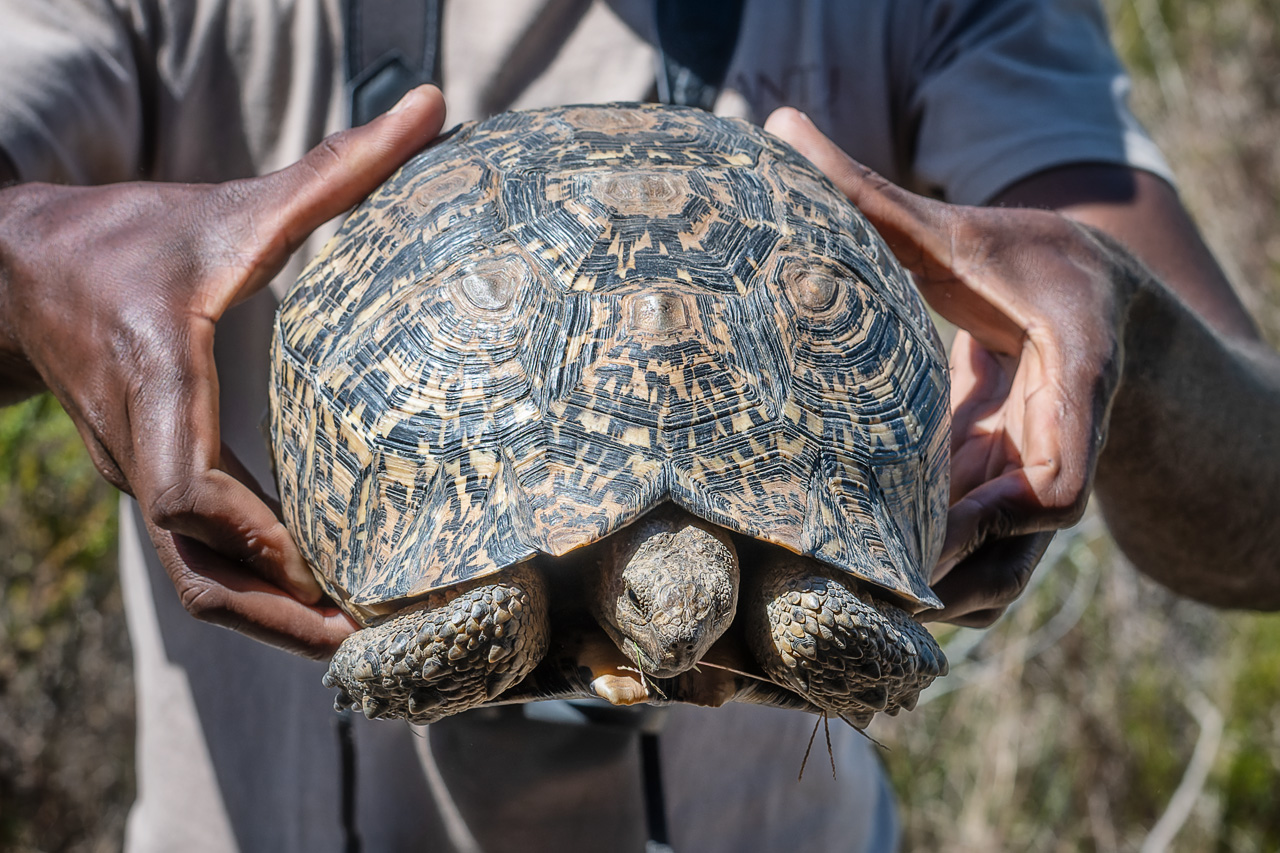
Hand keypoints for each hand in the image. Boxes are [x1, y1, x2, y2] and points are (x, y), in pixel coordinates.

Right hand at [0, 85, 446, 656]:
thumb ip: (336, 165)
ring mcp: (142, 475)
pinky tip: (326, 601)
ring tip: (365, 646)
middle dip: (280, 619)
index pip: (182, 486)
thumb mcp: (232, 204)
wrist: (20, 265)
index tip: (323, 572)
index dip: (250, 535)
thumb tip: (434, 105)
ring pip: (199, 581)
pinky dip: (260, 592)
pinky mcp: (153, 483)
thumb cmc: (129, 236)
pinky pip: (203, 561)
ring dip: (274, 622)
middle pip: (198, 571)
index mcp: (155, 380)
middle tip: (373, 649)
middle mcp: (141, 447)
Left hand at [765, 108, 1132, 625]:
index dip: (1012, 510)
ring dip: (930, 589)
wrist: (1094, 308)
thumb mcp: (958, 229)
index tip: (940, 526)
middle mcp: (1057, 448)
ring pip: (995, 573)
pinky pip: (975, 563)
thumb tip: (778, 125)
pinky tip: (853, 579)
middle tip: (852, 581)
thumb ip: (871, 195)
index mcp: (1071, 381)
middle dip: (942, 567)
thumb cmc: (1027, 264)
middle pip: (1017, 548)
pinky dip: (925, 577)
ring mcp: (1031, 485)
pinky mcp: (1002, 503)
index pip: (1061, 479)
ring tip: (839, 598)